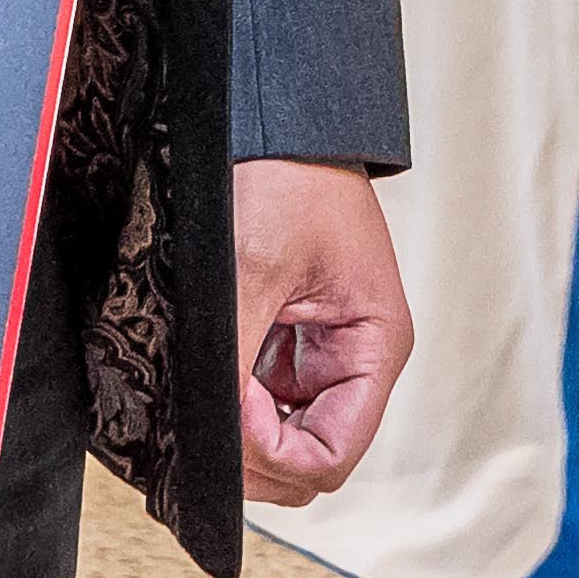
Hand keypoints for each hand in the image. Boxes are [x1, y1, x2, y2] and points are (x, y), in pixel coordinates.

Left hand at [232, 158, 410, 505]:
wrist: (272, 118)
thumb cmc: (286, 172)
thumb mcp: (253, 268)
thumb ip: (234, 362)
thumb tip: (213, 436)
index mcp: (373, 346)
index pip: (331, 457)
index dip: (273, 453)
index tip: (230, 411)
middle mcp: (350, 357)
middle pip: (304, 460)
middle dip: (252, 449)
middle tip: (211, 400)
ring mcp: (314, 352)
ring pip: (274, 435)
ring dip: (235, 421)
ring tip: (208, 373)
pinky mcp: (281, 339)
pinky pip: (253, 398)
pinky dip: (224, 395)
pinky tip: (205, 360)